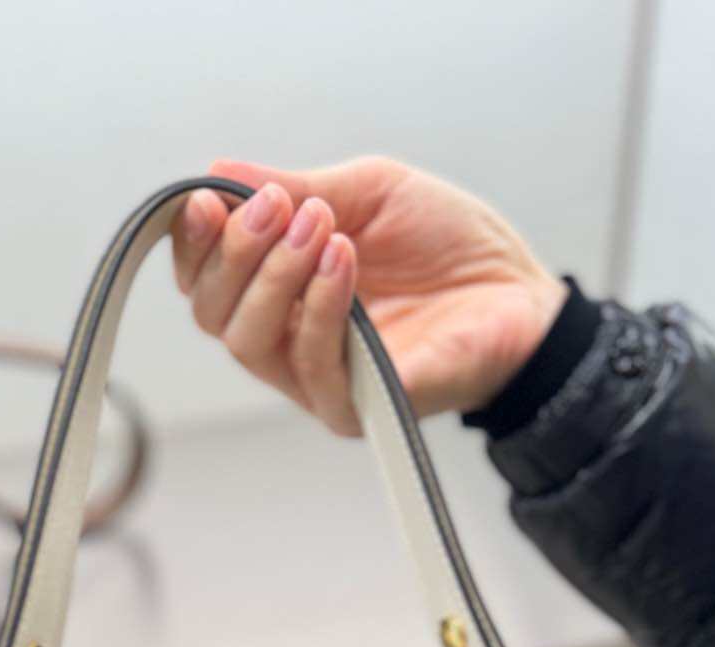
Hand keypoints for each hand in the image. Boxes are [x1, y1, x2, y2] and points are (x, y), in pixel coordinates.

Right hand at [171, 155, 565, 435]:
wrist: (520, 295)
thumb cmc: (447, 245)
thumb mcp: (369, 193)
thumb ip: (299, 188)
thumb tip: (218, 171)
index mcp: (279, 292)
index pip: (208, 280)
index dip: (195, 243)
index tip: (206, 200)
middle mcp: (287, 343)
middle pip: (214, 314)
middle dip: (236, 253)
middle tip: (277, 207)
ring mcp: (317, 382)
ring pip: (249, 343)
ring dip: (275, 276)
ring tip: (320, 227)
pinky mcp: (357, 408)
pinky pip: (313, 366)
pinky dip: (320, 306)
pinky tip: (345, 259)